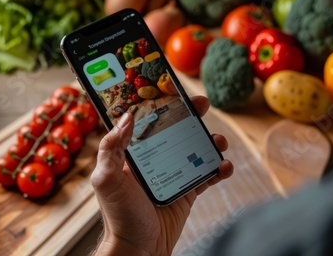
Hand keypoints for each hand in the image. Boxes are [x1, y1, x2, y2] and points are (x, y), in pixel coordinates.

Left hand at [91, 96, 233, 254]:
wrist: (139, 249)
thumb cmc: (119, 216)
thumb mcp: (107, 179)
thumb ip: (112, 148)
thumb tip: (126, 116)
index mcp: (134, 154)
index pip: (148, 122)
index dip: (161, 104)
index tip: (174, 91)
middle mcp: (154, 160)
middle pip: (175, 130)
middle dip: (190, 116)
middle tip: (203, 105)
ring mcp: (172, 175)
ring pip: (194, 150)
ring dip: (210, 141)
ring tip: (219, 141)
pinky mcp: (187, 192)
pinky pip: (206, 176)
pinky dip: (218, 169)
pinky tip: (225, 166)